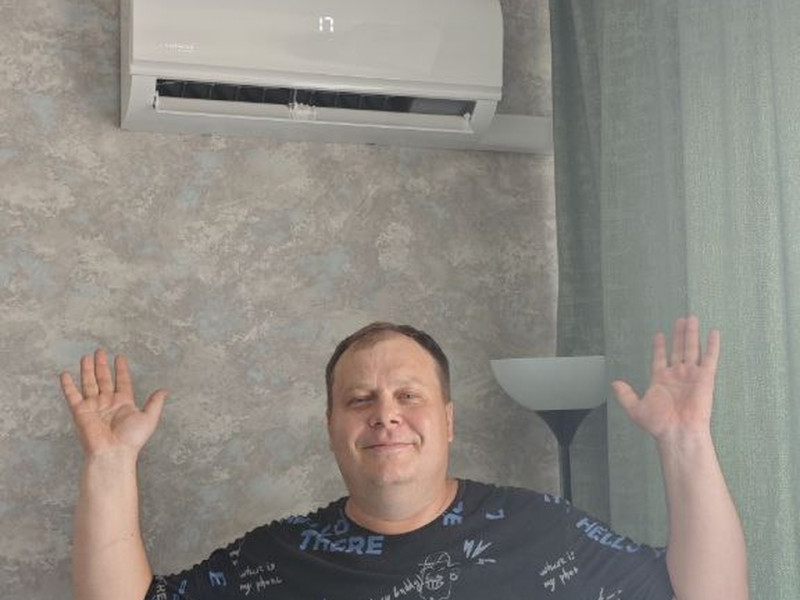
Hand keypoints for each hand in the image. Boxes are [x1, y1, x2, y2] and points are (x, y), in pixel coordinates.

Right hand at [60, 349, 167, 456]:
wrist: (113, 452)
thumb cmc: (132, 438)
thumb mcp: (149, 417)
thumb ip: (155, 402)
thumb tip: (165, 390)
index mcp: (124, 402)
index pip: (122, 381)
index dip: (121, 369)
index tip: (120, 357)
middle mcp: (107, 402)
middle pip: (103, 379)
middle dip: (102, 365)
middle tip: (100, 351)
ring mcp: (93, 406)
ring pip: (89, 383)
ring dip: (87, 370)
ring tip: (87, 356)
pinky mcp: (80, 411)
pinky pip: (72, 395)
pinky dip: (68, 385)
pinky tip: (65, 374)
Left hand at [612, 316, 719, 441]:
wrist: (677, 431)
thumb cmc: (658, 423)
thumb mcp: (635, 408)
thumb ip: (625, 394)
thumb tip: (614, 383)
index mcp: (661, 379)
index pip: (660, 358)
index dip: (659, 346)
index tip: (659, 334)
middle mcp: (677, 375)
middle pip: (678, 349)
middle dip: (679, 334)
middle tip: (680, 319)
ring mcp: (691, 375)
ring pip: (692, 349)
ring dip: (692, 334)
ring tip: (691, 318)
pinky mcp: (705, 378)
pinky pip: (710, 359)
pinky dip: (712, 346)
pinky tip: (713, 333)